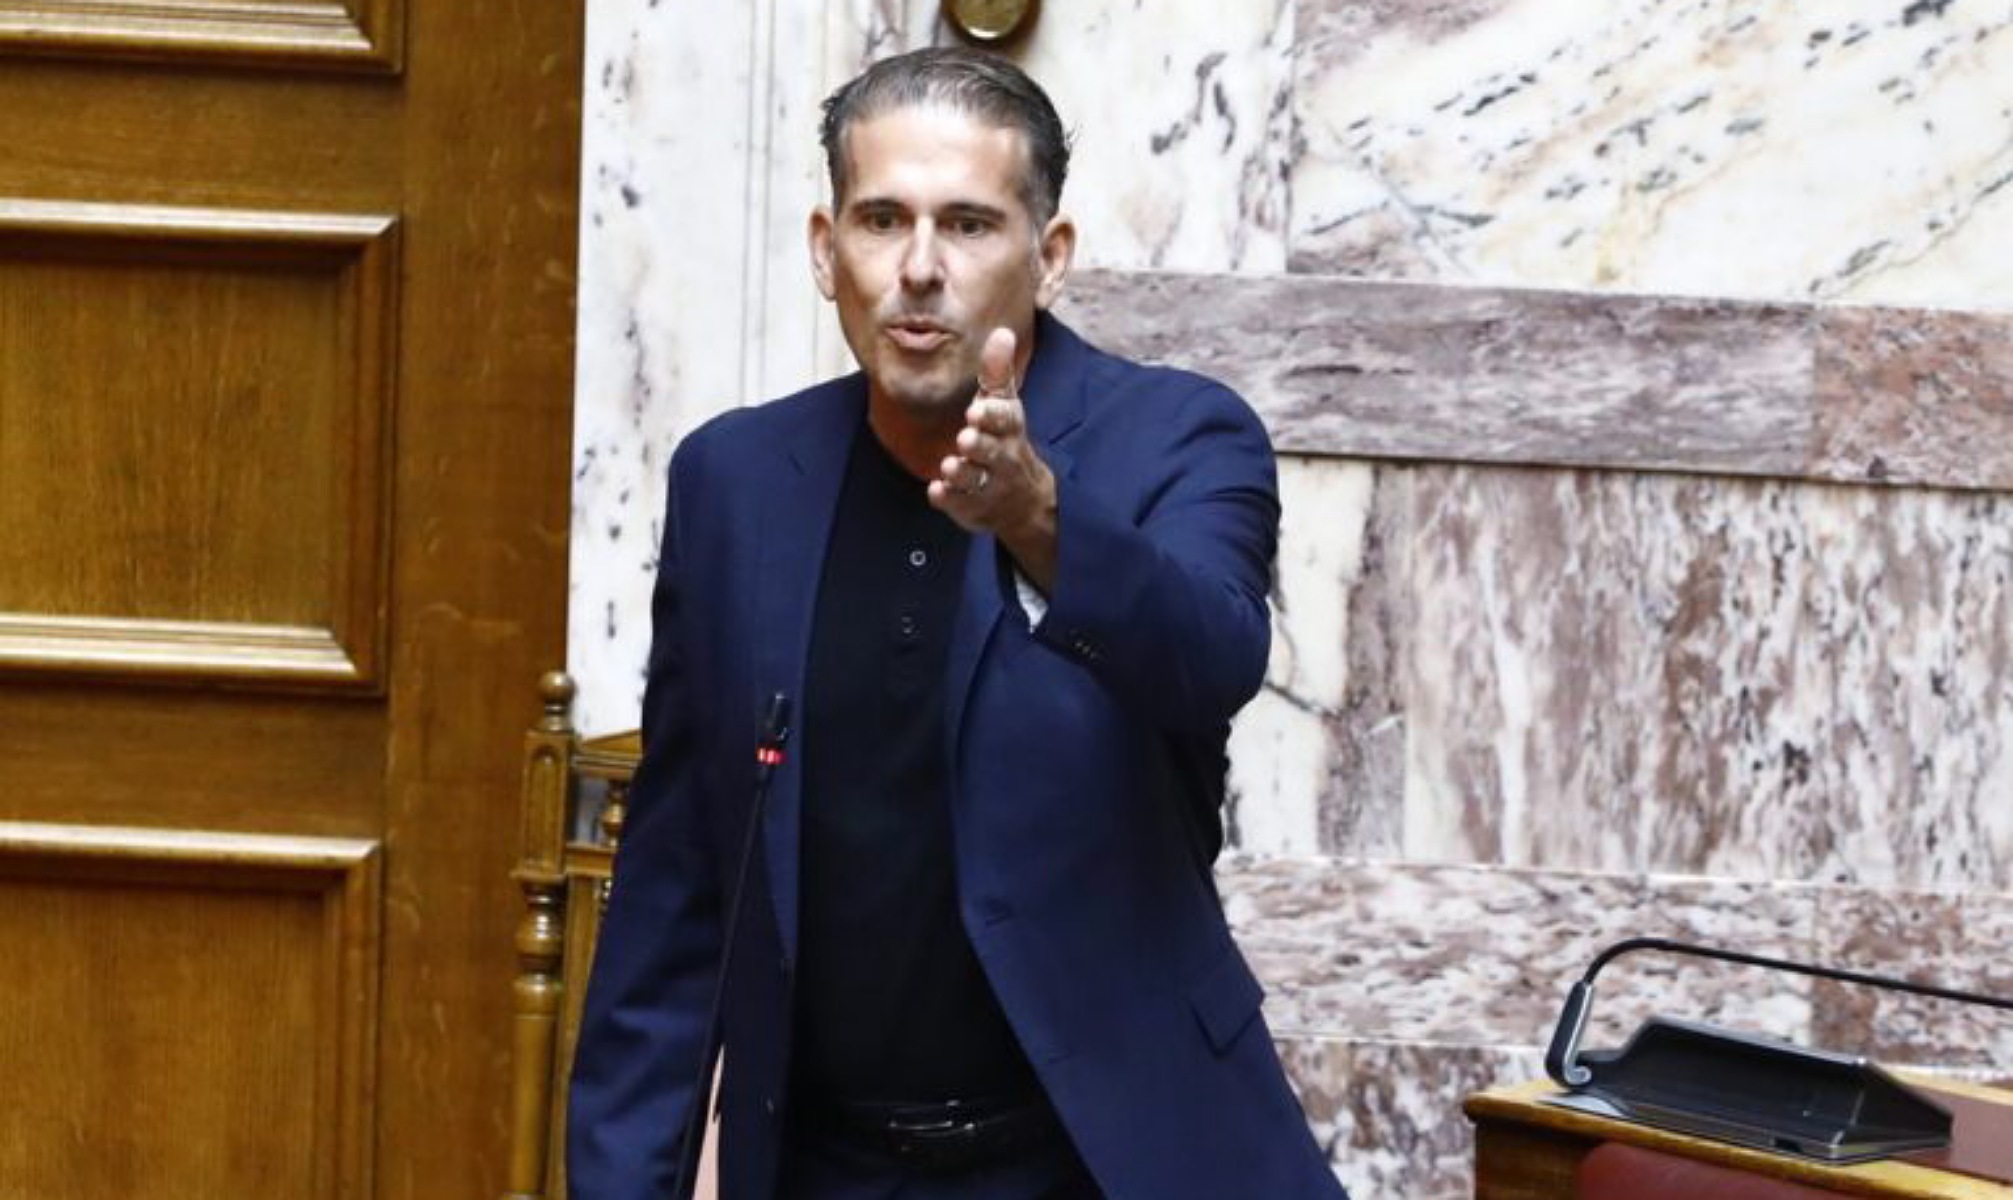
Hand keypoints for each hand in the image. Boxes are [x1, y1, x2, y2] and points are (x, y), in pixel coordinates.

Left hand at [929, 326, 1058, 589]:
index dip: (994, 416)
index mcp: (1009, 429)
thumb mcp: (1004, 406)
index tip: (979, 410)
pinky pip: (959, 504)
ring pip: (975, 479)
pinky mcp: (971, 505)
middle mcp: (1002, 457)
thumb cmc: (1006, 441)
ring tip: (950, 466)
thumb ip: (998, 372)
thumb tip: (1001, 331)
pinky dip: (949, 499)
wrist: (1023, 499)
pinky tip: (936, 492)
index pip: (1006, 420)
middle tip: (966, 438)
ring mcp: (987, 484)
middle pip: (993, 452)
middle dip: (980, 445)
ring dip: (962, 473)